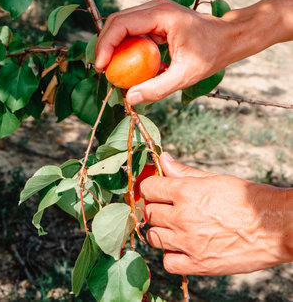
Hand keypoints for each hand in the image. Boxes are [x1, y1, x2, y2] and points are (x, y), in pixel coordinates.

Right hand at [95, 0, 233, 104]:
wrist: (228, 37)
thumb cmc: (212, 53)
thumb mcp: (186, 75)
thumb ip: (158, 88)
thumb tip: (131, 98)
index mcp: (162, 15)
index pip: (121, 24)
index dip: (106, 44)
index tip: (102, 67)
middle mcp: (155, 7)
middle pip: (117, 21)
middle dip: (104, 45)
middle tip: (102, 70)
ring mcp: (155, 11)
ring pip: (123, 24)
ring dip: (114, 45)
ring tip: (113, 68)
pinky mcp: (157, 18)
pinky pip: (134, 30)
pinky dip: (127, 46)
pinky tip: (133, 64)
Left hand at [140, 153, 292, 274]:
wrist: (275, 226)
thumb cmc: (248, 198)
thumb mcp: (214, 179)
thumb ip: (184, 172)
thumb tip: (164, 159)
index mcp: (186, 192)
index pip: (149, 188)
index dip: (151, 186)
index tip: (156, 188)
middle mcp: (183, 217)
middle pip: (149, 212)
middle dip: (156, 207)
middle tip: (168, 206)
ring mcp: (189, 243)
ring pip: (153, 237)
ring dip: (160, 230)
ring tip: (173, 226)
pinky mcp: (199, 265)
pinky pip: (168, 262)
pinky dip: (171, 255)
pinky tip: (181, 247)